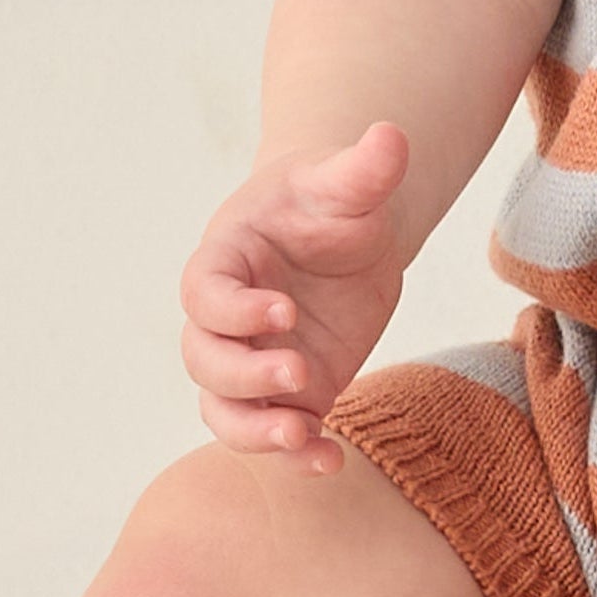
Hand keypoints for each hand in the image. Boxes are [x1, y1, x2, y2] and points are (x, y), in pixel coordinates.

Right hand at [177, 120, 409, 477]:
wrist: (346, 233)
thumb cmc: (330, 199)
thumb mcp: (348, 182)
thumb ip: (365, 167)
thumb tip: (392, 134)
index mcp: (225, 259)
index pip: (204, 293)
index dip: (234, 309)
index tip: (284, 311)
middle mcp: (227, 318)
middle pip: (205, 360)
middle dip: (244, 374)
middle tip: (299, 373)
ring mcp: (253, 359)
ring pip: (225, 409)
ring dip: (255, 430)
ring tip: (301, 438)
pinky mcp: (287, 393)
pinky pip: (273, 432)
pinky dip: (294, 454)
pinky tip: (328, 461)